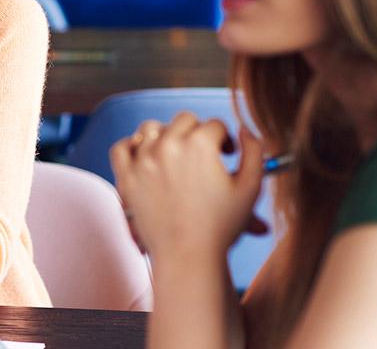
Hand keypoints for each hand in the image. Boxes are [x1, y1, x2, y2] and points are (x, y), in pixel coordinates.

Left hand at [109, 113, 265, 258]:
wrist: (188, 256)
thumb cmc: (222, 226)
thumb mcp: (251, 188)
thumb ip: (254, 152)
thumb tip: (245, 130)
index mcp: (200, 145)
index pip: (215, 125)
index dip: (225, 139)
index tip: (227, 155)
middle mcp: (168, 146)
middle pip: (184, 121)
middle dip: (198, 133)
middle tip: (203, 155)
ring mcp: (143, 161)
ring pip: (152, 129)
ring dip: (165, 135)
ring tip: (176, 153)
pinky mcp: (126, 177)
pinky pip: (122, 148)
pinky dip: (132, 147)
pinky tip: (145, 156)